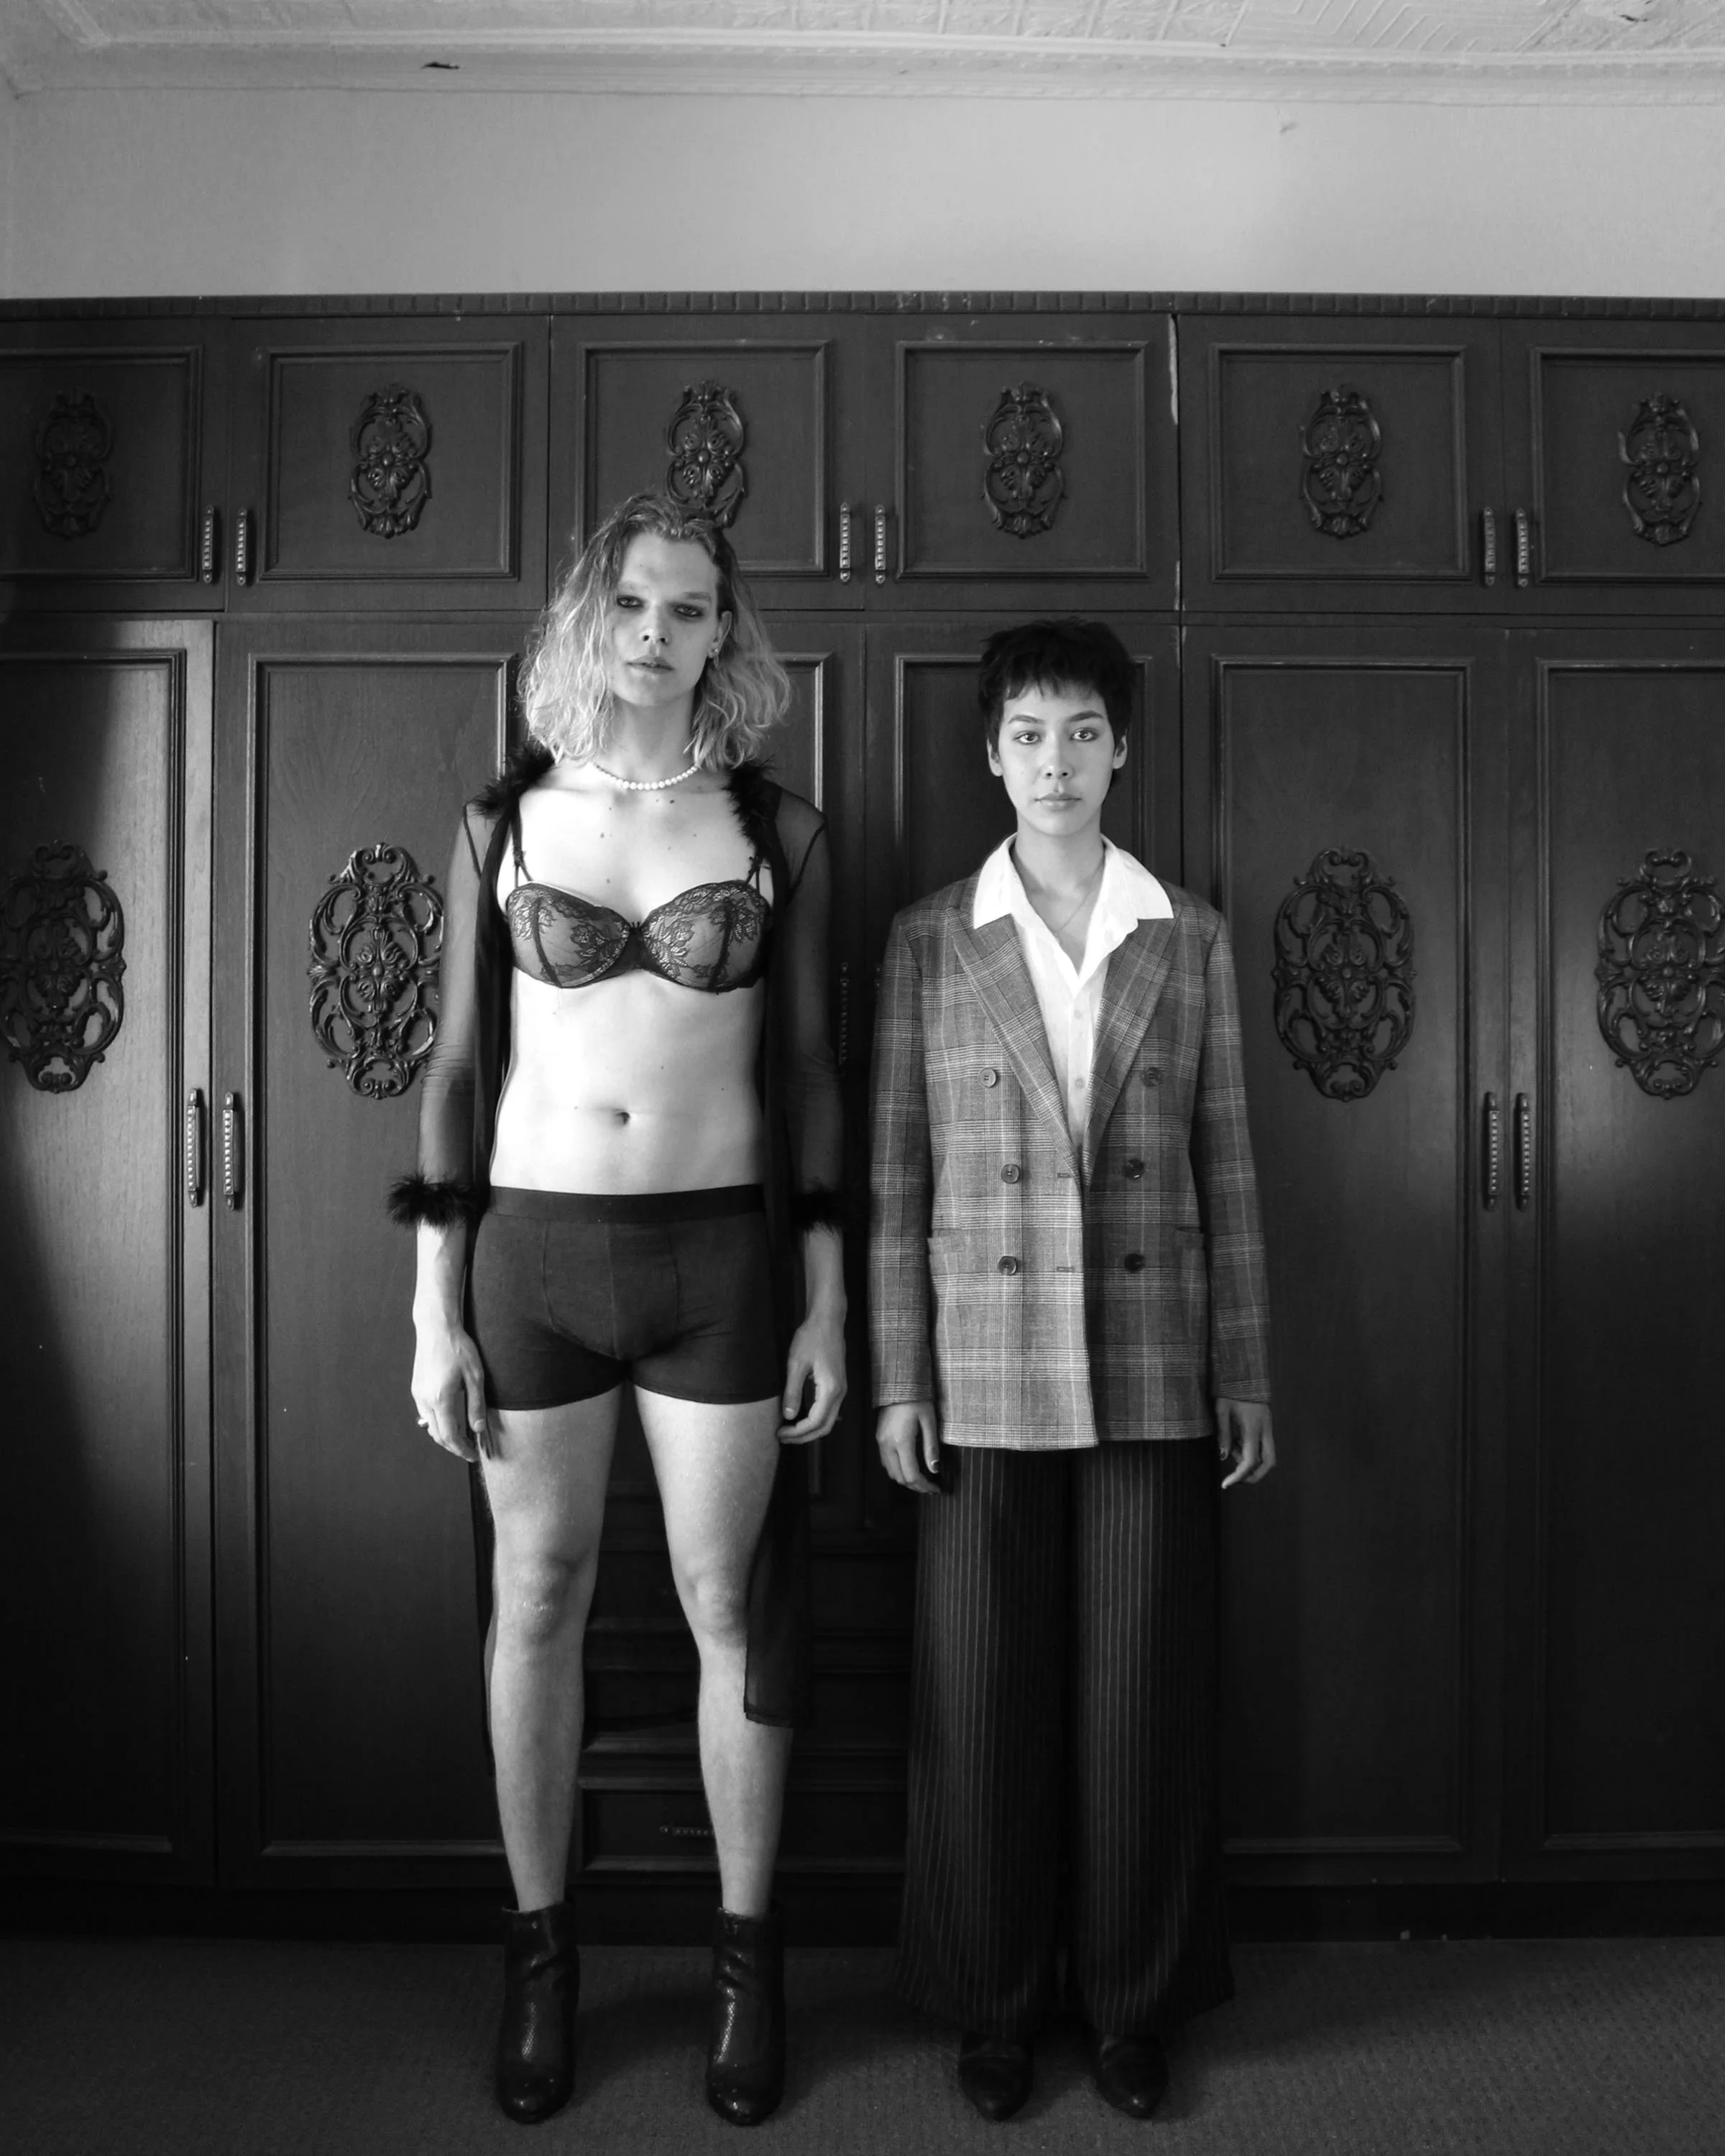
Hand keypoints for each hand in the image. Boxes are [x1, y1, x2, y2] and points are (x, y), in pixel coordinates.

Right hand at [410, 1319, 491, 1461]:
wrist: (436, 1328)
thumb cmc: (458, 1348)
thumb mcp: (475, 1376)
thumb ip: (476, 1405)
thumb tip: (479, 1429)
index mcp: (441, 1399)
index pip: (449, 1435)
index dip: (461, 1449)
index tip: (473, 1455)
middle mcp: (425, 1400)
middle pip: (437, 1435)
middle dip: (453, 1446)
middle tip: (469, 1450)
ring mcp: (418, 1394)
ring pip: (429, 1426)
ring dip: (444, 1436)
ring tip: (462, 1437)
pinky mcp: (416, 1388)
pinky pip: (425, 1414)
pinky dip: (437, 1423)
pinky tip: (450, 1420)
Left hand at [778, 1308, 846, 1443]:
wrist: (828, 1320)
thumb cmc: (811, 1338)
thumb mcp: (796, 1364)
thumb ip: (792, 1391)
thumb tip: (789, 1416)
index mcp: (831, 1389)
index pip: (815, 1422)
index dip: (797, 1432)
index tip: (780, 1433)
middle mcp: (840, 1393)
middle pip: (825, 1426)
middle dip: (803, 1436)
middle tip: (782, 1437)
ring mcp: (841, 1389)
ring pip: (828, 1420)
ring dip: (809, 1429)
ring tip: (789, 1430)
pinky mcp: (838, 1385)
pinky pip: (828, 1410)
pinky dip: (815, 1419)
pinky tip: (800, 1417)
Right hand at [876, 1400, 940, 1494]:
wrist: (898, 1383)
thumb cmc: (917, 1399)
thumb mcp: (929, 1422)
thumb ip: (931, 1447)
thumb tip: (934, 1469)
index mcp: (901, 1441)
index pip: (912, 1475)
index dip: (925, 1486)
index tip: (936, 1489)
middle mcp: (888, 1444)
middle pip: (900, 1478)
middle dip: (916, 1486)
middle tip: (931, 1487)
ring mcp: (881, 1442)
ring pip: (891, 1472)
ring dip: (906, 1479)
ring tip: (922, 1479)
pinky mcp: (879, 1438)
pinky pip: (886, 1462)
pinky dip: (898, 1470)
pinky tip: (909, 1466)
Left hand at [1217, 1397, 1274, 1488]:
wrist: (1244, 1371)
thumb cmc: (1230, 1389)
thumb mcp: (1221, 1410)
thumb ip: (1223, 1434)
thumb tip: (1224, 1457)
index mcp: (1254, 1426)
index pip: (1250, 1460)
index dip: (1239, 1476)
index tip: (1226, 1484)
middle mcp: (1265, 1428)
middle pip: (1268, 1463)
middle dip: (1254, 1475)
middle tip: (1235, 1478)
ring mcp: (1268, 1426)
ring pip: (1268, 1455)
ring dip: (1251, 1461)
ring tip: (1232, 1448)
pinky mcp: (1266, 1424)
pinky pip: (1264, 1445)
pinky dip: (1251, 1450)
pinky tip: (1237, 1442)